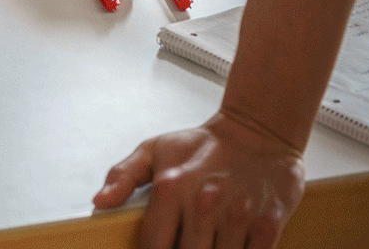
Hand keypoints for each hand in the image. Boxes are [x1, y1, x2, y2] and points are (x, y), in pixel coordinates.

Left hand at [93, 110, 304, 248]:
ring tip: (207, 242)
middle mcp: (203, 201)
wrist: (257, 131)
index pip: (153, 247)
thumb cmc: (202, 146)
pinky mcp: (269, 222)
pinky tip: (234, 245)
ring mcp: (238, 213)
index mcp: (170, 186)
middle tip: (188, 243)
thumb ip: (123, 176)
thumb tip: (99, 202)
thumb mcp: (154, 150)